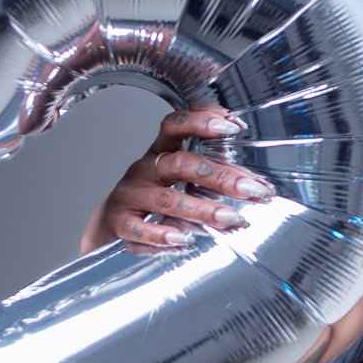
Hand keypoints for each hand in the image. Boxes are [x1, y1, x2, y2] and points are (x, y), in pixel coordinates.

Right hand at [79, 108, 275, 255]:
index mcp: (160, 152)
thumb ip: (212, 173)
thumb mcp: (177, 178)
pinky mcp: (120, 223)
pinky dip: (163, 237)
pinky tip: (186, 241)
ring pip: (167, 199)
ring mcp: (130, 195)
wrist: (109, 224)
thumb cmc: (153, 196)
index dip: (201, 121)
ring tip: (231, 219)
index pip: (175, 125)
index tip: (232, 127)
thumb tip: (253, 181)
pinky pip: (140, 229)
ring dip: (202, 209)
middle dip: (221, 176)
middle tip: (252, 190)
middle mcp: (144, 169)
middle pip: (181, 164)